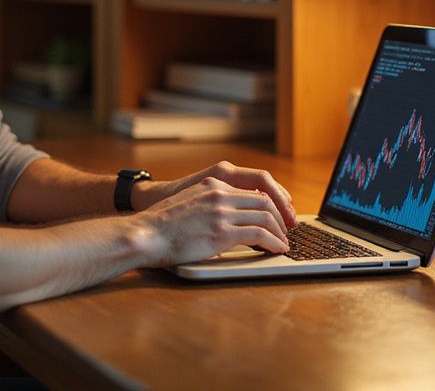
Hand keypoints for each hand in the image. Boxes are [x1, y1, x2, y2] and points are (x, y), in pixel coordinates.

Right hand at [134, 177, 290, 266]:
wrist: (146, 234)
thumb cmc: (162, 226)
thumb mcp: (188, 204)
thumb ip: (210, 206)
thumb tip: (229, 222)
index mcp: (213, 184)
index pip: (253, 190)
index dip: (272, 205)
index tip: (279, 217)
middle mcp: (220, 194)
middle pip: (265, 202)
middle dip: (281, 218)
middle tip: (288, 231)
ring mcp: (221, 213)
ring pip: (266, 217)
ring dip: (280, 232)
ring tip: (284, 244)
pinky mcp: (222, 232)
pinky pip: (259, 235)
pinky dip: (274, 242)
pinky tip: (277, 250)